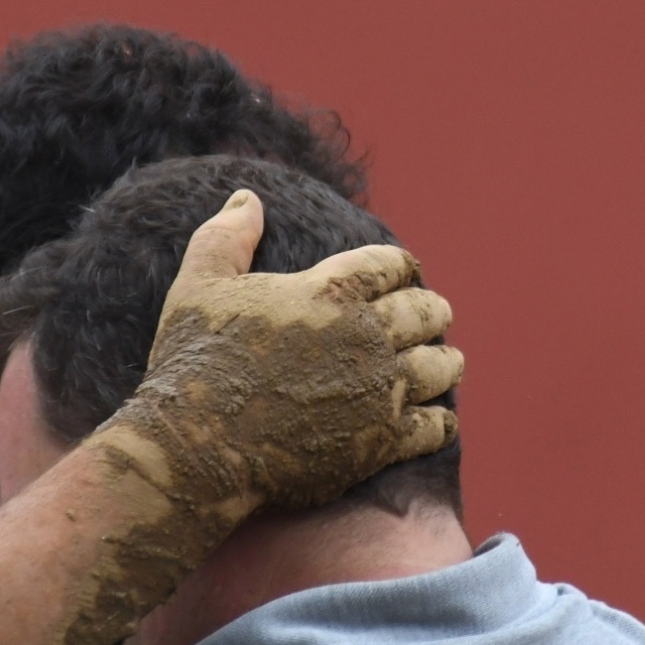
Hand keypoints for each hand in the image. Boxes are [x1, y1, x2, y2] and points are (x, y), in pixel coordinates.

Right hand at [26, 190, 462, 644]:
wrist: (196, 445)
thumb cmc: (194, 361)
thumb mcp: (200, 284)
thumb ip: (226, 236)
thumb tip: (246, 198)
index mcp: (331, 290)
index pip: (392, 265)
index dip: (401, 267)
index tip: (405, 272)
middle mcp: (367, 336)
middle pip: (425, 312)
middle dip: (432, 311)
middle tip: (437, 314)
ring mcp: (378, 391)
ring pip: (438, 367)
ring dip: (446, 361)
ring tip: (450, 362)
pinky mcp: (380, 442)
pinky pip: (433, 426)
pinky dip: (442, 420)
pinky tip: (441, 419)